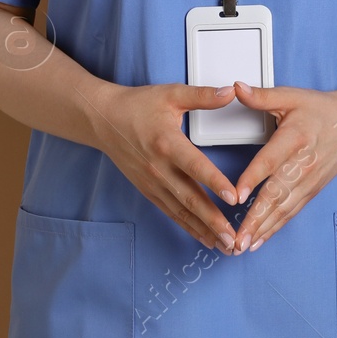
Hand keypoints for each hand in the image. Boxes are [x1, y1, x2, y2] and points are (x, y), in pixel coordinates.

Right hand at [84, 82, 242, 251]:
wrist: (103, 119)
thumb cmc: (138, 105)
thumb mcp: (171, 94)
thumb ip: (202, 96)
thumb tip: (230, 92)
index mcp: (167, 142)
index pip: (195, 166)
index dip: (215, 182)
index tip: (234, 198)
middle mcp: (159, 167)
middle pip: (190, 198)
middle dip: (213, 220)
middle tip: (233, 237)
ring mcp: (152, 182)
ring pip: (181, 211)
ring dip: (204, 229)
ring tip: (225, 245)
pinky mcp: (148, 190)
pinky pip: (171, 212)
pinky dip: (188, 226)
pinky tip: (204, 237)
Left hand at [225, 81, 336, 253]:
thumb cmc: (320, 110)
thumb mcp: (291, 96)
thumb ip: (262, 96)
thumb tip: (237, 88)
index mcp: (295, 138)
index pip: (270, 161)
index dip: (252, 179)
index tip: (235, 196)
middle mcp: (303, 165)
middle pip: (275, 195)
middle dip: (254, 219)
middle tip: (235, 238)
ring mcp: (308, 181)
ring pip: (283, 210)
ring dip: (262, 230)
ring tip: (242, 246)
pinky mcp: (311, 191)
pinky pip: (291, 213)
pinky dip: (274, 228)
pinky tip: (259, 240)